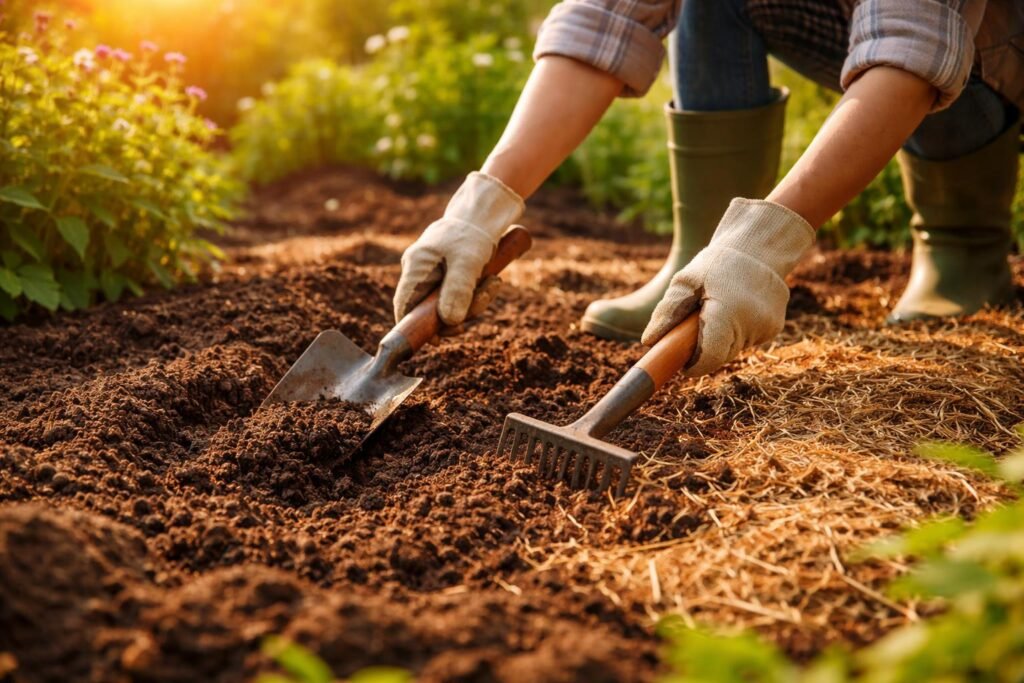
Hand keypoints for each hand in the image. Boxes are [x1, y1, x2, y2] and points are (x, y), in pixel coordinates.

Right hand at [394, 171, 523, 325]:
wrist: (485, 212)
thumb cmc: (474, 233)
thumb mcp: (468, 263)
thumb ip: (457, 292)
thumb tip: (450, 323)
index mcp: (416, 266)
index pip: (404, 306)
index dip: (415, 327)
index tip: (438, 338)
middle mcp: (420, 271)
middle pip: (430, 309)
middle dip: (459, 313)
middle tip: (483, 300)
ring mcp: (434, 273)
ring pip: (448, 304)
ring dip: (474, 302)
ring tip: (494, 283)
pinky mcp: (449, 274)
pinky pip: (459, 295)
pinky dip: (477, 294)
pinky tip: (492, 281)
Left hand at [641, 198, 813, 375]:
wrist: (759, 245)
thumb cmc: (717, 262)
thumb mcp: (685, 281)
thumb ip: (667, 312)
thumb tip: (648, 342)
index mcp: (727, 313)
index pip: (709, 358)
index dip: (693, 366)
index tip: (682, 363)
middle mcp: (752, 325)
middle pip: (719, 357)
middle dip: (704, 351)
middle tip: (694, 327)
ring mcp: (767, 328)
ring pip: (733, 349)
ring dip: (720, 339)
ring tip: (716, 309)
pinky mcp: (774, 327)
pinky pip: (747, 340)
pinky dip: (736, 332)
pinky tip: (735, 308)